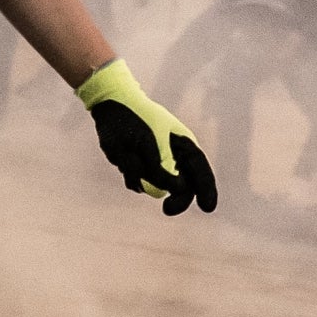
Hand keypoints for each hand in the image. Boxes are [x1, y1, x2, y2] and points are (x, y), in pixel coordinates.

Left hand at [77, 58, 216, 214]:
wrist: (109, 106)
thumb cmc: (134, 120)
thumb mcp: (148, 144)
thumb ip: (163, 170)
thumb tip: (177, 190)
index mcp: (182, 144)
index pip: (200, 170)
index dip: (206, 190)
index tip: (207, 208)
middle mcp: (171, 155)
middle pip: (183, 186)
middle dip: (177, 199)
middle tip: (167, 210)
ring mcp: (155, 162)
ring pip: (157, 186)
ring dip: (143, 176)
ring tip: (131, 153)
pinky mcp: (139, 167)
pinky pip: (139, 182)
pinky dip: (131, 174)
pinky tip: (124, 156)